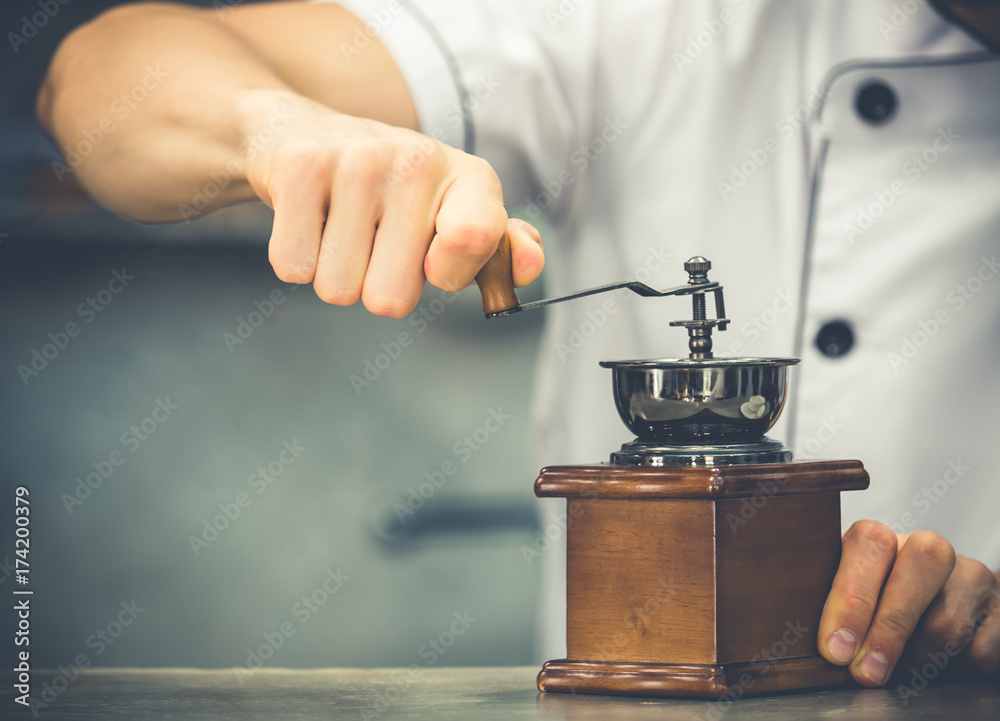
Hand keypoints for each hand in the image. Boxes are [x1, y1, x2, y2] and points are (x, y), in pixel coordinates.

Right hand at [237, 89, 543, 317]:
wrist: (305, 132)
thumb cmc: (395, 192)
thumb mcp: (457, 214)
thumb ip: (500, 250)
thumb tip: (530, 265)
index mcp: (470, 179)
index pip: (473, 241)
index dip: (447, 276)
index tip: (433, 263)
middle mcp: (418, 161)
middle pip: (390, 299)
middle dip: (378, 287)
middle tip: (377, 244)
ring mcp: (357, 160)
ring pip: (338, 289)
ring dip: (336, 275)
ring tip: (342, 228)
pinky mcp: (300, 167)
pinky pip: (294, 266)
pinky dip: (297, 258)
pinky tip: (310, 220)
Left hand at [818, 520, 999, 686]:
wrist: (948, 602)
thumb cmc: (883, 602)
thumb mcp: (854, 596)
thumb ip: (837, 608)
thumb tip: (827, 647)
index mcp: (883, 540)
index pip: (869, 545)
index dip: (851, 597)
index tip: (834, 647)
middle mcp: (929, 549)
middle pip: (915, 575)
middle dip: (885, 632)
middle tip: (863, 673)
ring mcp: (970, 577)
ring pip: (946, 622)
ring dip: (914, 660)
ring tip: (893, 674)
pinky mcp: (999, 609)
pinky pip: (977, 650)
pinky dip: (950, 672)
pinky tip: (930, 673)